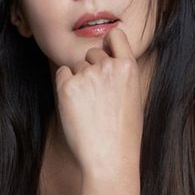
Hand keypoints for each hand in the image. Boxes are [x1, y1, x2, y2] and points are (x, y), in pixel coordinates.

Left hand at [54, 27, 143, 177]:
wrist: (109, 159)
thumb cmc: (123, 135)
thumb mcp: (133, 99)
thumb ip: (120, 76)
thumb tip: (105, 59)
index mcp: (128, 68)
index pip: (115, 36)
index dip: (108, 45)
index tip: (106, 56)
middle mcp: (107, 66)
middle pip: (92, 54)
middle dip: (91, 69)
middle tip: (97, 99)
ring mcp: (86, 75)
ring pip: (76, 66)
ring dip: (78, 81)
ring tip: (88, 109)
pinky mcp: (67, 86)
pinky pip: (61, 74)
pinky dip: (65, 87)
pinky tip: (76, 108)